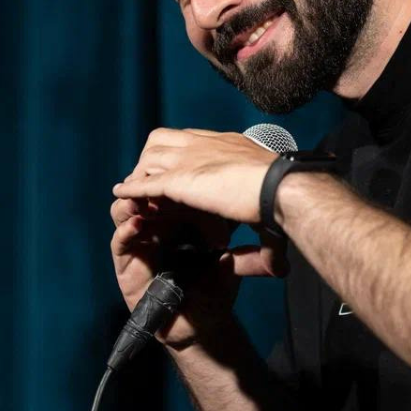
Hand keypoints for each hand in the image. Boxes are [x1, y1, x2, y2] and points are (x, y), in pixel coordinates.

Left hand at [112, 128, 277, 224]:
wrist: (282, 189)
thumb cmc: (286, 201)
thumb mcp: (271, 211)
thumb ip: (264, 235)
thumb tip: (277, 270)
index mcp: (231, 146)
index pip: (195, 142)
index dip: (181, 155)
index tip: (177, 172)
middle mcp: (208, 145)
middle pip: (166, 139)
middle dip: (153, 158)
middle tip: (150, 181)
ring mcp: (192, 158)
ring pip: (151, 156)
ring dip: (141, 172)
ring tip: (135, 191)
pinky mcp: (180, 178)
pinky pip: (146, 181)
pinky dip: (133, 188)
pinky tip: (123, 195)